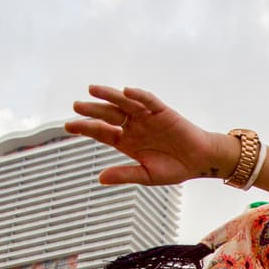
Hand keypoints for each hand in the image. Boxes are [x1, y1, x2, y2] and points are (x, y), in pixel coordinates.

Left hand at [66, 85, 219, 186]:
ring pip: (124, 103)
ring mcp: (147, 117)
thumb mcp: (147, 175)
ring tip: (92, 90)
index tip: (68, 126)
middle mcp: (134, 126)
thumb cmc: (174, 168)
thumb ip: (125, 174)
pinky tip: (127, 92)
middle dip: (92, 110)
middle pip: (109, 115)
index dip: (86, 128)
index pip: (102, 132)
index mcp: (126, 142)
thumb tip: (100, 178)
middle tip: (76, 106)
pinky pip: (149, 101)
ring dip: (109, 96)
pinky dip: (139, 96)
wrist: (199, 162)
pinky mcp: (163, 111)